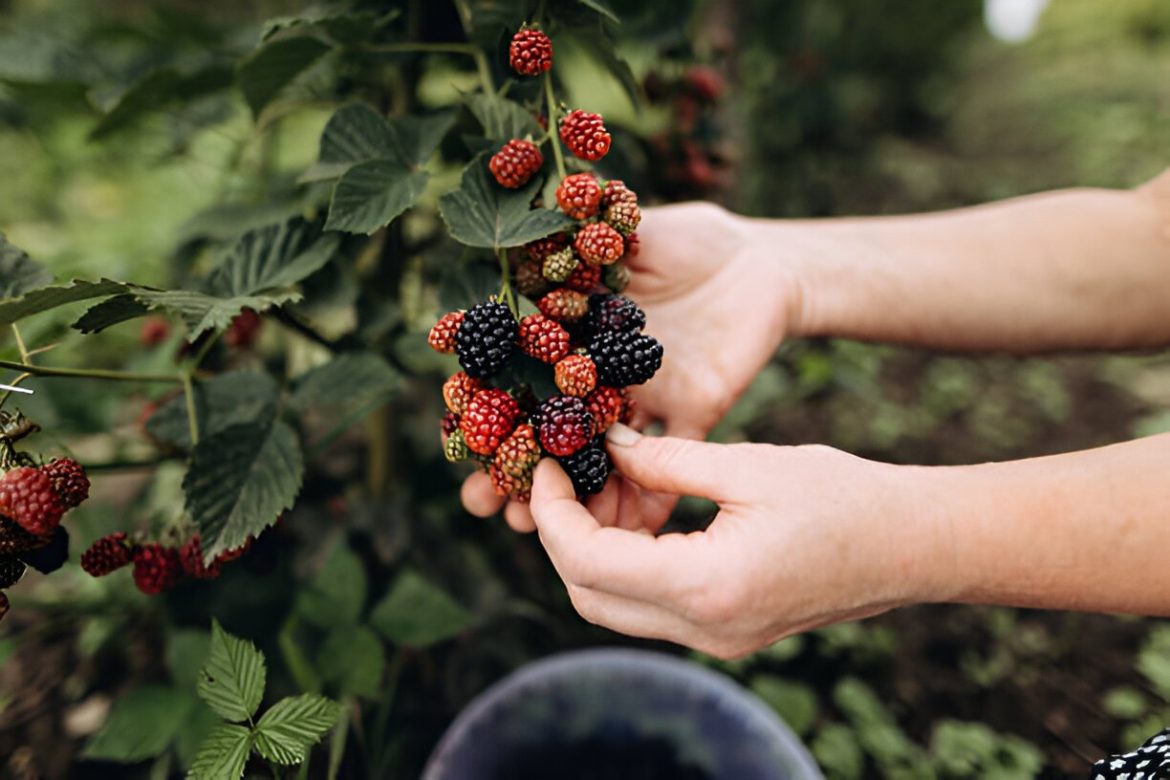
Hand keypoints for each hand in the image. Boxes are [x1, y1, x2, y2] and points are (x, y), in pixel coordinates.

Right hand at [463, 203, 803, 529]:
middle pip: (551, 429)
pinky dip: (653, 497)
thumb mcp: (635, 230)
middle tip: (482, 504)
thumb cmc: (694, 238)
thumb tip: (529, 236)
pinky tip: (628, 529)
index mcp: (580, 333)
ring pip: (602, 458)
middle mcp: (605, 376)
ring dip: (571, 495)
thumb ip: (587, 241)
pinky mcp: (694, 415)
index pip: (522, 377)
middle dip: (514, 470)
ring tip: (536, 527)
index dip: (487, 409)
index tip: (457, 443)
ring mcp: (646, 401)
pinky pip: (674, 464)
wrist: (765, 262)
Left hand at [526, 424, 953, 658]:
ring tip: (602, 489)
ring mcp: (717, 641)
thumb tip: (608, 446)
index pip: (588, 563)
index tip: (544, 466)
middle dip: (561, 537)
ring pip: (615, 609)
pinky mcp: (728, 635)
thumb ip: (668, 460)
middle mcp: (705, 630)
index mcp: (707, 587)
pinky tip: (638, 515)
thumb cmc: (843, 496)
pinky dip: (629, 566)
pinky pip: (652, 608)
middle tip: (564, 477)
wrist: (913, 546)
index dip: (554, 513)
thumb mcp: (748, 465)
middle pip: (589, 597)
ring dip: (592, 554)